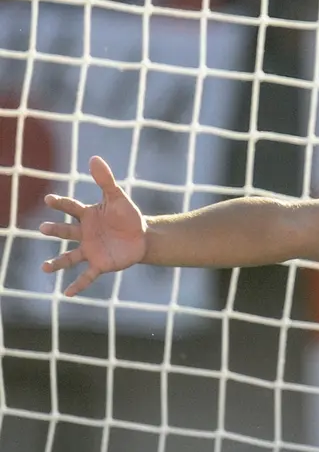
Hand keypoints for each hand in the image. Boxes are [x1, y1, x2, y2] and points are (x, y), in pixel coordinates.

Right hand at [39, 156, 146, 295]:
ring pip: (70, 257)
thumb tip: (94, 158)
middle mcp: (84, 234)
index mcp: (87, 216)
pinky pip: (87, 275)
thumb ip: (106, 181)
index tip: (49, 199)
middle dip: (55, 230)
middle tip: (43, 228)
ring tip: (45, 267)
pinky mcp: (101, 264)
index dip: (61, 204)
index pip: (71, 208)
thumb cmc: (127, 216)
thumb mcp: (118, 198)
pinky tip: (67, 293)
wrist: (143, 237)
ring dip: (58, 263)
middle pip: (66, 232)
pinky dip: (78, 284)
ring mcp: (90, 250)